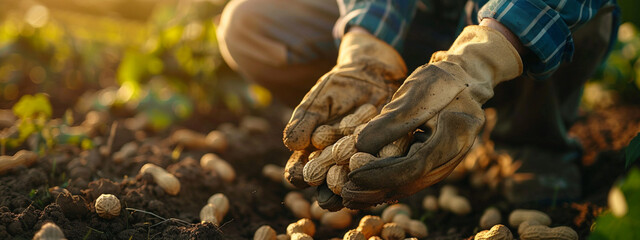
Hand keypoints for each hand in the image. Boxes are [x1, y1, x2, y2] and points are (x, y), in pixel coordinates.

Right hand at [282, 30, 406, 189]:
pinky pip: (388, 165)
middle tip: (333, 183)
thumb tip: (292, 144)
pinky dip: (385, 164)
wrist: (372, 74)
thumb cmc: (338, 88)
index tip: (302, 174)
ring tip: (358, 175)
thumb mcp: (317, 101)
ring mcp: (364, 165)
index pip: (300, 173)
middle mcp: (338, 167)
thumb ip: (304, 121)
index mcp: (313, 157)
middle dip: (331, 185)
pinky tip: (384, 161)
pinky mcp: (390, 158)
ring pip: (360, 181)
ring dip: (359, 181)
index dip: (299, 176)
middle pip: (330, 185)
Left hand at [341, 25, 522, 208]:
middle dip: (375, 190)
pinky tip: (364, 188)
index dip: (381, 173)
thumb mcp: (416, 93)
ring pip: (409, 184)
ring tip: (348, 196)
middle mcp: (452, 157)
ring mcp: (444, 162)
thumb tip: (360, 146)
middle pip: (410, 183)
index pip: (414, 166)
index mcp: (454, 137)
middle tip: (344, 194)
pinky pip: (409, 178)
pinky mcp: (434, 162)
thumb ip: (391, 121)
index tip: (352, 175)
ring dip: (378, 192)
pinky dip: (386, 183)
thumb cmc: (441, 80)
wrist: (465, 80)